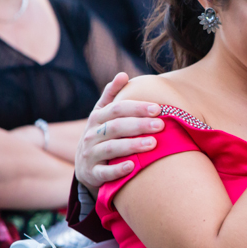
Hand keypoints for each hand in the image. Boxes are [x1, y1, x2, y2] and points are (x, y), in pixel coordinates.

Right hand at [76, 73, 163, 192]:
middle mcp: (92, 135)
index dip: (137, 107)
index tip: (158, 108)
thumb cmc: (101, 134)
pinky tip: (133, 166)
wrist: (85, 166)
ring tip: (153, 144)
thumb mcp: (102, 114)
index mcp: (97, 118)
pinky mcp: (92, 173)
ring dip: (132, 145)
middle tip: (161, 125)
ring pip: (111, 148)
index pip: (117, 109)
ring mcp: (90, 154)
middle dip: (139, 125)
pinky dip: (118, 170)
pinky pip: (104, 172)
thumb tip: (123, 74)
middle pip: (116, 127)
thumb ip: (111, 95)